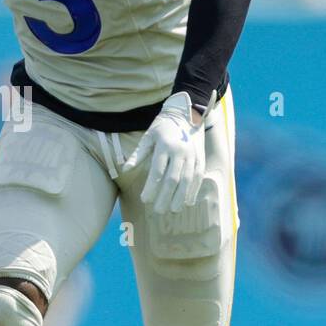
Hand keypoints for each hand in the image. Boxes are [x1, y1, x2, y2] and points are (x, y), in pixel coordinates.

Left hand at [122, 91, 207, 213]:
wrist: (187, 114)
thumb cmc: (163, 127)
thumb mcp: (148, 137)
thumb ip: (138, 154)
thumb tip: (125, 169)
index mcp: (165, 146)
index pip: (157, 171)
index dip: (151, 187)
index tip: (145, 200)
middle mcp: (180, 151)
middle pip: (173, 179)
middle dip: (165, 197)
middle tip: (158, 211)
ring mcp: (192, 155)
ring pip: (187, 180)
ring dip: (180, 197)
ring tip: (173, 210)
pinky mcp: (200, 158)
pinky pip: (198, 177)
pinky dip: (193, 191)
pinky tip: (187, 202)